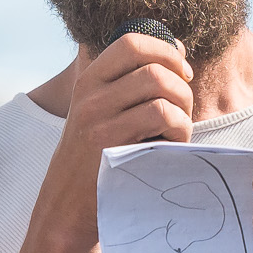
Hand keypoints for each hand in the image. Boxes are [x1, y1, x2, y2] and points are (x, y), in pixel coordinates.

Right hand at [32, 32, 195, 241]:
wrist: (68, 211)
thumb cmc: (100, 161)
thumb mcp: (106, 115)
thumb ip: (134, 84)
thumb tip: (179, 50)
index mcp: (90, 81)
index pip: (132, 42)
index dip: (166, 51)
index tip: (182, 72)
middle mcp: (89, 94)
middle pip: (154, 65)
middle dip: (182, 85)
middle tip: (183, 109)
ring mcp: (96, 117)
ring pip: (161, 87)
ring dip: (183, 108)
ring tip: (178, 130)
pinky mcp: (108, 141)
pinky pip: (162, 115)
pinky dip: (180, 128)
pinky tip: (173, 145)